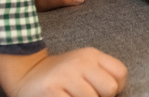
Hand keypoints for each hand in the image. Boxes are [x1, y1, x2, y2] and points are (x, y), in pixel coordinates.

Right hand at [10, 47, 127, 96]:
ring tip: (72, 96)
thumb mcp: (83, 66)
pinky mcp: (51, 90)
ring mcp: (65, 76)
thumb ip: (101, 74)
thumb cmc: (61, 76)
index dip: (116, 87)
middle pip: (110, 88)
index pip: (120, 73)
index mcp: (91, 55)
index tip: (102, 91)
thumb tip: (115, 91)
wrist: (27, 74)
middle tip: (86, 95)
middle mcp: (80, 62)